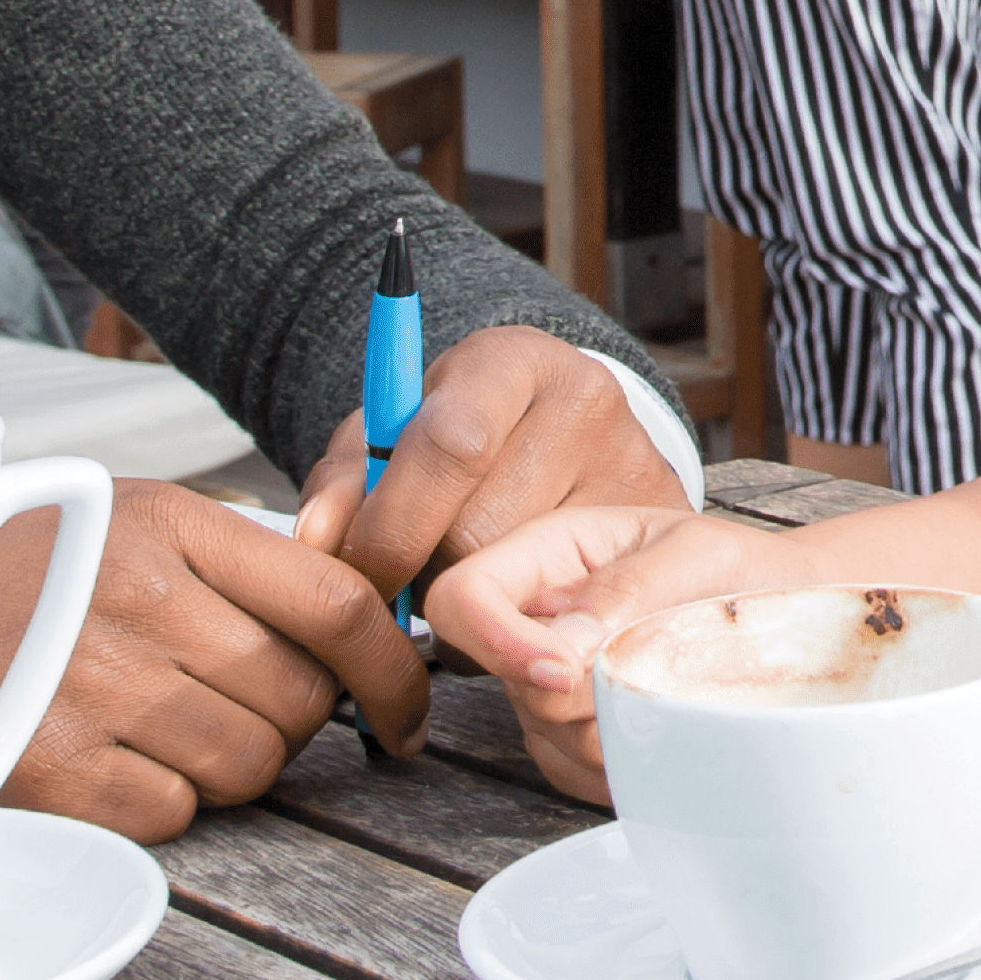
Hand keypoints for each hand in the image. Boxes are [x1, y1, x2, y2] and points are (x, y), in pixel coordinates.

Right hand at [0, 476, 428, 838]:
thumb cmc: (29, 578)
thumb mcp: (128, 524)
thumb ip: (239, 561)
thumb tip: (366, 616)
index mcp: (168, 527)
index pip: (335, 603)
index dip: (393, 667)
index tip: (406, 707)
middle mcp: (137, 603)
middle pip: (300, 698)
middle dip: (294, 715)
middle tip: (239, 702)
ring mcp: (93, 690)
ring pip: (250, 763)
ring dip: (234, 761)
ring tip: (168, 724)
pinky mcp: (54, 771)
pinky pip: (178, 810)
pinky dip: (165, 797)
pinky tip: (115, 754)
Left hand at [291, 320, 692, 611]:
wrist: (562, 428)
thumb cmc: (458, 433)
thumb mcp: (391, 434)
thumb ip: (346, 481)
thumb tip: (318, 540)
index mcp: (511, 360)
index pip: (451, 446)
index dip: (394, 525)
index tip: (364, 568)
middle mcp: (588, 400)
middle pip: (481, 530)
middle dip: (430, 569)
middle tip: (422, 564)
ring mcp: (636, 463)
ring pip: (524, 580)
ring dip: (477, 600)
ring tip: (474, 569)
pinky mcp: (662, 524)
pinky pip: (571, 608)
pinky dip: (526, 618)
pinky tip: (521, 586)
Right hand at [421, 499, 831, 805]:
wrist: (776, 612)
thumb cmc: (735, 572)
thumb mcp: (696, 556)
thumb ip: (627, 590)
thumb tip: (562, 649)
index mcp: (548, 552)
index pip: (463, 597)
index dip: (496, 641)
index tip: (564, 670)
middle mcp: (533, 618)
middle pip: (511, 681)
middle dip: (588, 691)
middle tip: (666, 664)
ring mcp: (542, 680)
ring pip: (542, 733)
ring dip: (615, 729)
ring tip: (679, 690)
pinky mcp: (565, 733)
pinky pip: (570, 769)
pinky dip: (620, 762)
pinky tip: (665, 729)